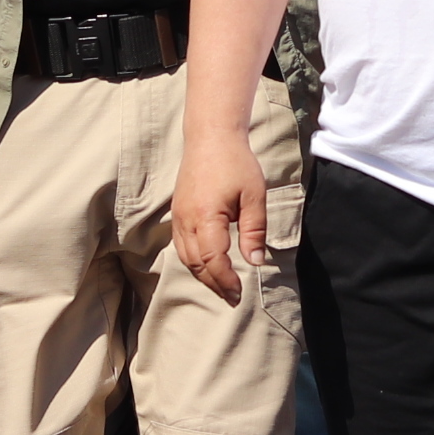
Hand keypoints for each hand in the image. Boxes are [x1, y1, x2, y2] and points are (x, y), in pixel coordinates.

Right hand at [173, 133, 274, 304]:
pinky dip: (194, 262)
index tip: (239, 293)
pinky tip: (207, 266)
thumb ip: (254, 231)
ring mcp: (179, 217)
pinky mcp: (178, 213)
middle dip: (214, 284)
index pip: (213, 259)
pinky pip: (181, 246)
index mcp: (207, 216)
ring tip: (221, 287)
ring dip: (203, 275)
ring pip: (186, 257)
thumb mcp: (254, 196)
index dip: (225, 279)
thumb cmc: (236, 163)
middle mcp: (187, 220)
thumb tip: (255, 262)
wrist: (210, 137)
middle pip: (196, 264)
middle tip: (233, 298)